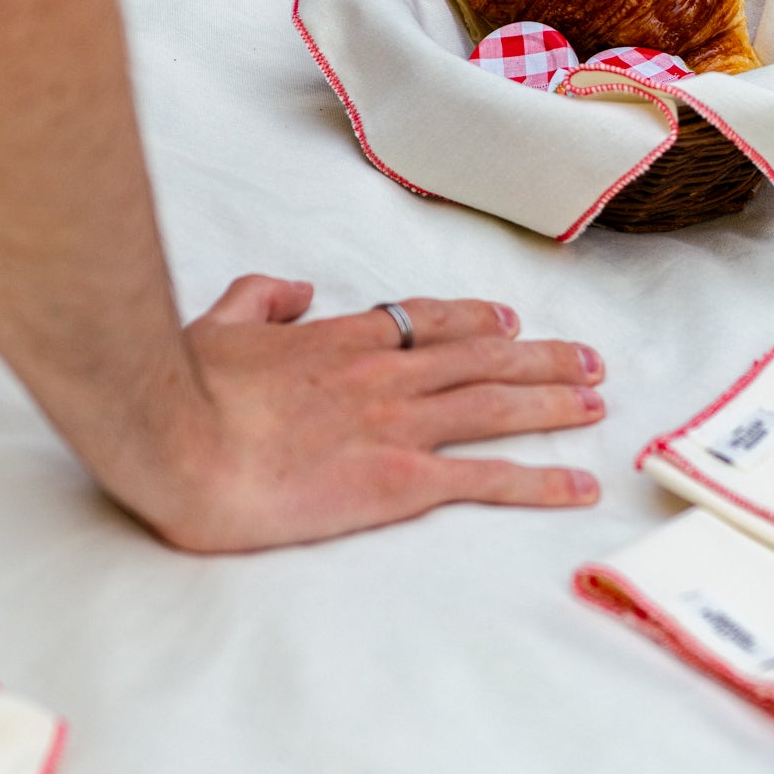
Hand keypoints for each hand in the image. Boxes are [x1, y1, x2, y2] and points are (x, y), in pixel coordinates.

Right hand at [114, 276, 605, 551]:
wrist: (176, 441)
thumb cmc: (182, 391)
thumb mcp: (218, 326)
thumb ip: (260, 300)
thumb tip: (293, 289)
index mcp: (339, 341)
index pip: (426, 323)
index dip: (475, 322)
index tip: (510, 323)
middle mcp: (383, 375)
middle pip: (481, 359)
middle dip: (541, 358)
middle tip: (588, 360)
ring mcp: (397, 425)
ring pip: (496, 406)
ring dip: (554, 402)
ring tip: (597, 402)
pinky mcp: (400, 481)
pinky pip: (486, 479)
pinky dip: (540, 481)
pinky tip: (577, 484)